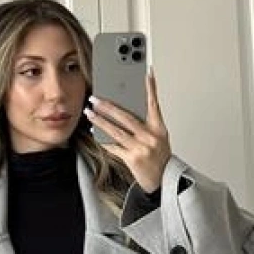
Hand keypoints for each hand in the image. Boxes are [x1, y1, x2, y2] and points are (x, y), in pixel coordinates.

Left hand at [84, 69, 170, 194]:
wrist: (164, 181)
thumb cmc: (160, 158)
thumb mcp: (159, 138)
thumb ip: (146, 124)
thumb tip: (127, 111)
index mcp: (158, 128)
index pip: (154, 103)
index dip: (151, 88)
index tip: (146, 72)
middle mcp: (150, 137)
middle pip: (126, 117)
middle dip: (108, 106)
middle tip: (95, 99)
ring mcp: (140, 148)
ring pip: (116, 131)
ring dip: (100, 121)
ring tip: (90, 113)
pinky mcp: (132, 159)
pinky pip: (114, 147)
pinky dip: (104, 140)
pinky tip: (96, 133)